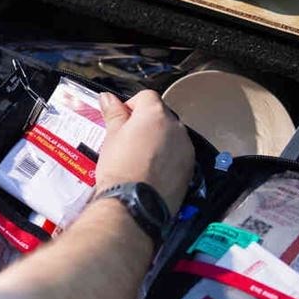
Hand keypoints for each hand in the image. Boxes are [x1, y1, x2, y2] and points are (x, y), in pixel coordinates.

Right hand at [95, 90, 193, 214]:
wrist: (134, 203)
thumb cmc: (120, 168)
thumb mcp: (111, 137)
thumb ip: (114, 114)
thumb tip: (108, 98)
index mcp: (155, 114)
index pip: (146, 96)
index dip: (131, 106)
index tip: (121, 121)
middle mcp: (176, 127)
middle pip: (161, 115)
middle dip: (145, 123)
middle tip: (127, 140)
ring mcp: (186, 147)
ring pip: (171, 135)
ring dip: (158, 140)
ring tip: (139, 158)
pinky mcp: (190, 167)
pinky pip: (178, 154)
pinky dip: (167, 157)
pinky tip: (150, 170)